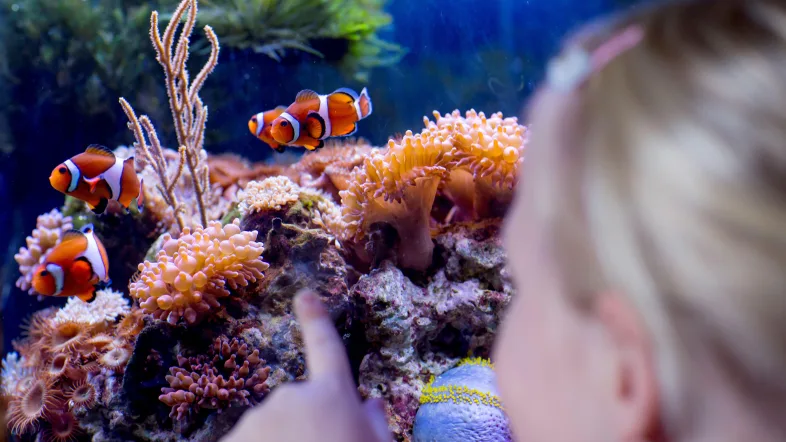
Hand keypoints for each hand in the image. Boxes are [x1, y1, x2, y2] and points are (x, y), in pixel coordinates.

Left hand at [220, 289, 391, 441]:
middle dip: (304, 425)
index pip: (326, 348)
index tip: (304, 295)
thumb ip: (374, 425)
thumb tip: (370, 404)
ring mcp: (257, 419)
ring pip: (269, 429)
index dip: (316, 320)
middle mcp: (292, 396)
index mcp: (332, 395)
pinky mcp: (230, 441)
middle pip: (298, 404)